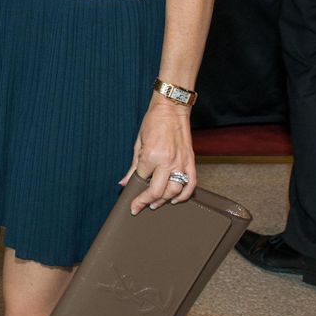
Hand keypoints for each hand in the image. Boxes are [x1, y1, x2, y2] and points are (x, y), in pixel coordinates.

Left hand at [120, 96, 195, 213]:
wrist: (172, 108)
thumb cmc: (153, 122)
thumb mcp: (138, 143)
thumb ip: (133, 166)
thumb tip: (124, 182)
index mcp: (151, 156)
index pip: (141, 179)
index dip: (135, 189)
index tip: (131, 199)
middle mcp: (167, 161)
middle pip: (157, 191)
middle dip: (146, 202)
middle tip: (140, 207)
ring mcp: (181, 162)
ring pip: (174, 191)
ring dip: (164, 201)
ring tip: (156, 204)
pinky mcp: (191, 161)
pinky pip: (191, 184)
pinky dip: (184, 195)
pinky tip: (175, 199)